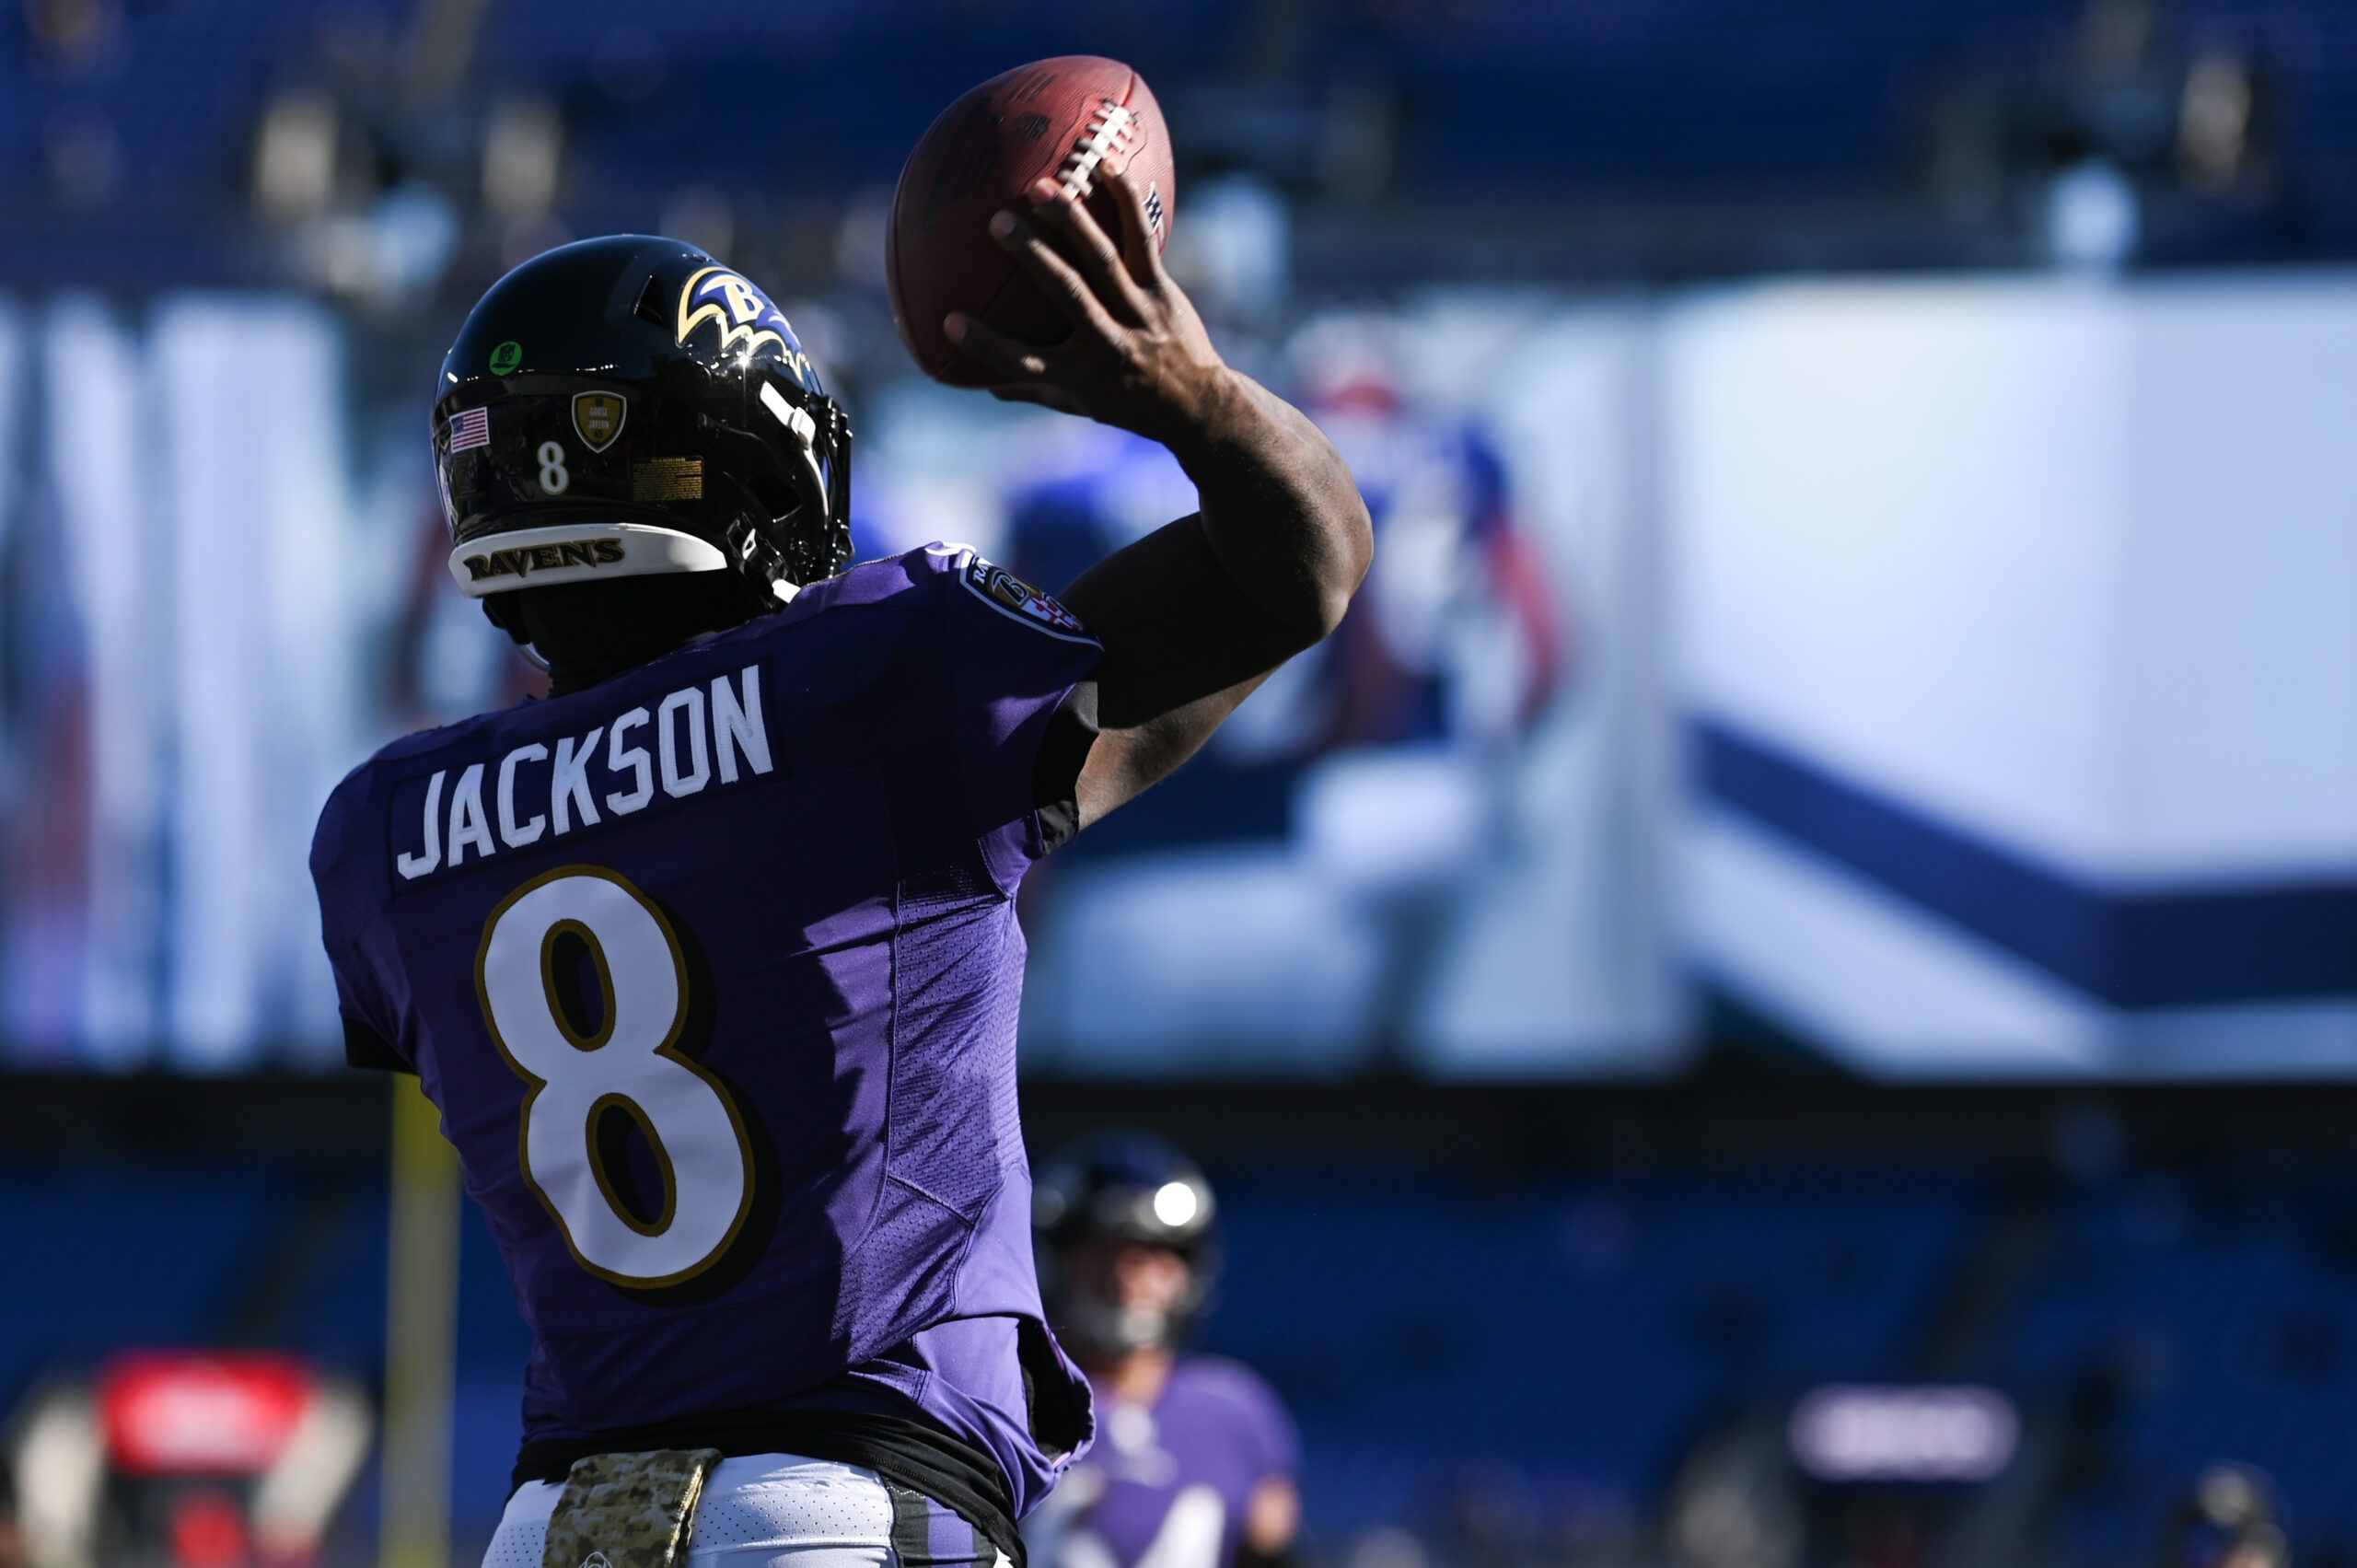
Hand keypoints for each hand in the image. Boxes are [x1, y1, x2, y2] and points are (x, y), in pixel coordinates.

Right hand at [945, 161, 1234, 450]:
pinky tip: (1105, 165)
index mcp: (1081, 377)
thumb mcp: (1081, 405)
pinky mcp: (1162, 291)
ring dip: (1073, 222)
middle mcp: (1110, 344)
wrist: (1200, 406)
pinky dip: (1126, 203)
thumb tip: (979, 382)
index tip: (949, 321)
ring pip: (1104, 262)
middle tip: (997, 220)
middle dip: (1033, 257)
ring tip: (1043, 185)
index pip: (1025, 363)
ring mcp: (1139, 313)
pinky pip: (1143, 240)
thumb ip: (1033, 389)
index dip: (987, 345)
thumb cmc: (1128, 403)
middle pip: (1068, 297)